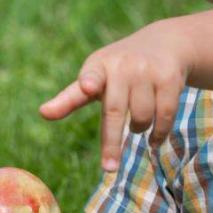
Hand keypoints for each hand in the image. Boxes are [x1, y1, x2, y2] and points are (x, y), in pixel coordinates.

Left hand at [38, 19, 191, 172]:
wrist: (164, 43)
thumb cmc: (120, 68)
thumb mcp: (95, 76)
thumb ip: (71, 98)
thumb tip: (43, 113)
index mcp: (98, 65)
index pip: (91, 75)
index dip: (88, 81)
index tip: (87, 86)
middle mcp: (123, 65)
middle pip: (115, 111)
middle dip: (112, 143)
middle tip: (108, 169)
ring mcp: (147, 71)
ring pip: (141, 118)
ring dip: (139, 130)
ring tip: (137, 126)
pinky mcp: (169, 78)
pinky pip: (164, 116)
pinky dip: (159, 133)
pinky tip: (155, 139)